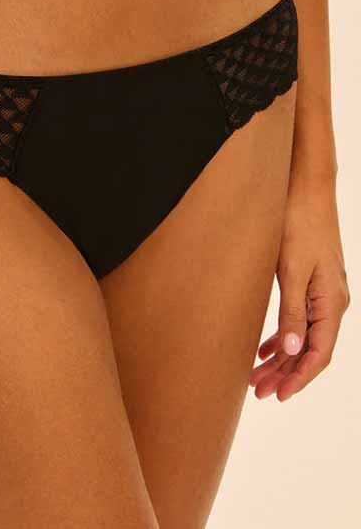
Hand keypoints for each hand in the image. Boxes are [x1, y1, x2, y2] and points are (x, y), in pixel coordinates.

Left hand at [250, 179, 349, 400]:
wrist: (306, 191)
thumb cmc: (299, 226)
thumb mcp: (292, 271)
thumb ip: (292, 312)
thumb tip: (290, 350)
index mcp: (331, 303)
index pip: (318, 353)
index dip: (299, 378)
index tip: (278, 396)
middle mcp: (331, 303)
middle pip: (309, 349)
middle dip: (284, 374)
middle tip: (258, 391)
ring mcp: (322, 293)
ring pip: (301, 337)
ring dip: (280, 358)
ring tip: (255, 376)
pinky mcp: (310, 283)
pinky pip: (298, 320)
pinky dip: (281, 337)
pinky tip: (264, 348)